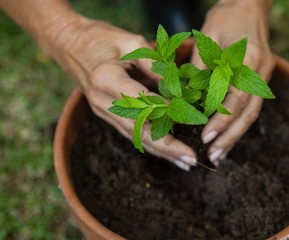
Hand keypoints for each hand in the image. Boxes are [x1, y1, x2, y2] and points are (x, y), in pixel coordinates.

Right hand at [45, 16, 197, 170]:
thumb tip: (179, 91)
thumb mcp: (132, 42)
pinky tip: (167, 151)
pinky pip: (130, 131)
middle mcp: (102, 100)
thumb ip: (155, 67)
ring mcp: (102, 109)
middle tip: (191, 159)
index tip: (190, 120)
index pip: (142, 101)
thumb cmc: (102, 38)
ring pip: (134, 136)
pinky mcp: (105, 113)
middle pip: (138, 130)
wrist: (68, 42)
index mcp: (107, 78)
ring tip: (184, 162)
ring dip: (161, 151)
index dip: (166, 113)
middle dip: (167, 147)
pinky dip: (150, 142)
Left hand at [191, 0, 274, 165]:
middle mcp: (260, 71)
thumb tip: (188, 102)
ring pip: (251, 113)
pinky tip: (227, 136)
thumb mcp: (208, 39)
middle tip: (215, 156)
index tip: (206, 136)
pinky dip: (237, 123)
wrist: (248, 6)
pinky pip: (249, 106)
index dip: (221, 119)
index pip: (235, 97)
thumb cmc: (224, 20)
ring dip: (235, 135)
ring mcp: (263, 76)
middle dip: (230, 136)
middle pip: (248, 112)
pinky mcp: (259, 79)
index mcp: (248, 60)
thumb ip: (200, 70)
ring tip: (220, 153)